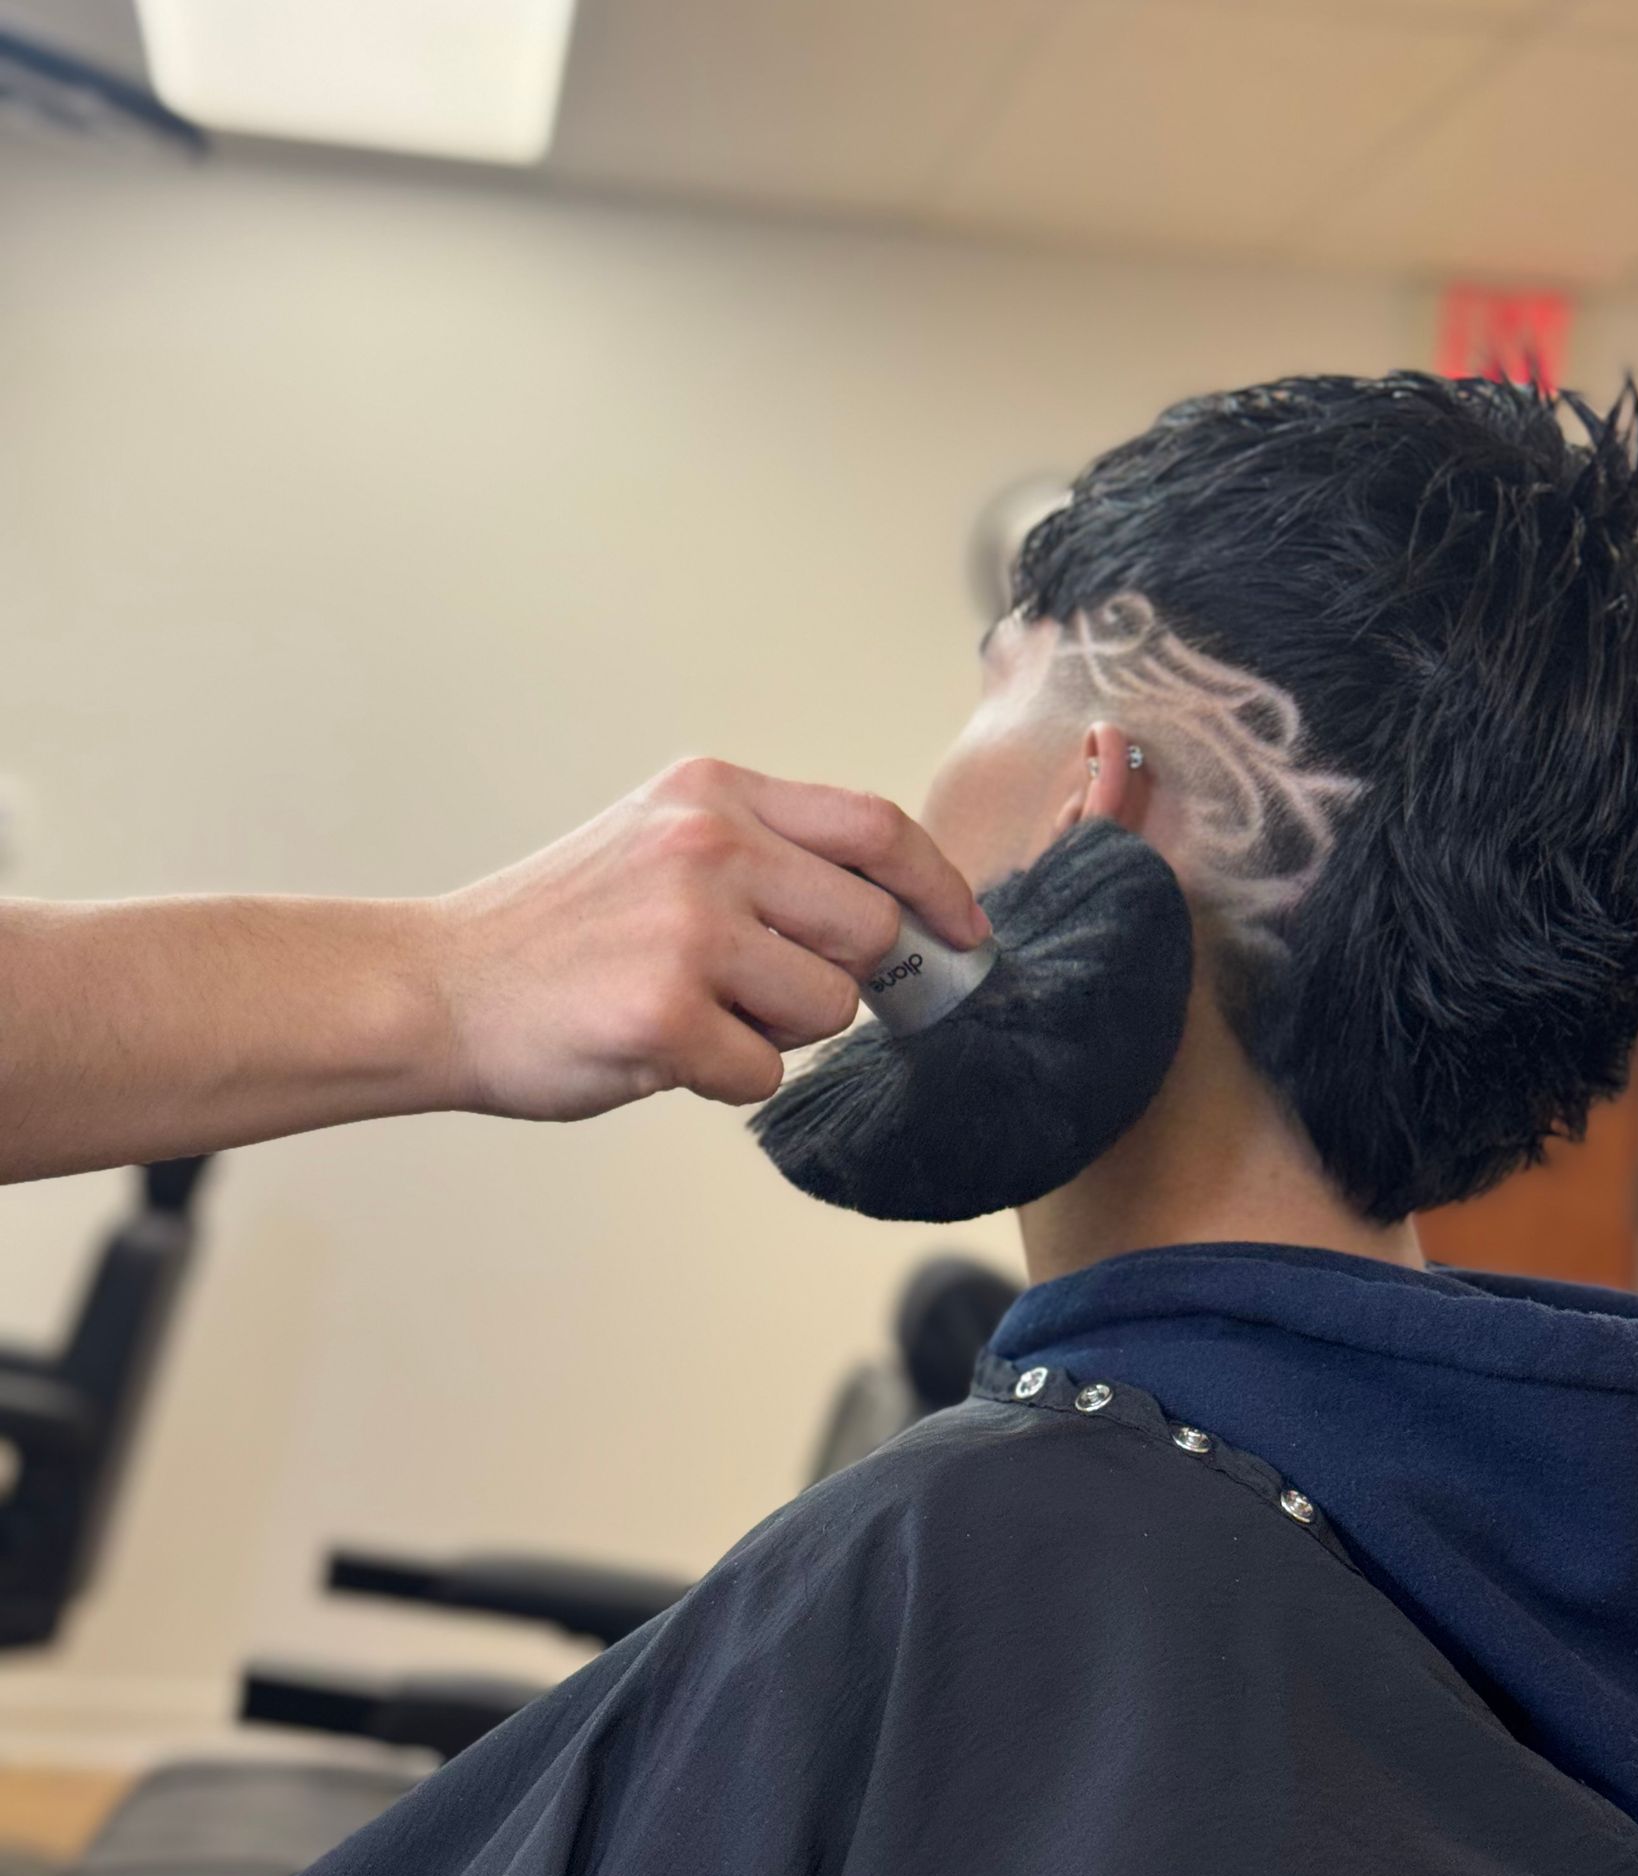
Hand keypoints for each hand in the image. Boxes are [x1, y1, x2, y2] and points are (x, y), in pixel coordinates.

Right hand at [430, 759, 993, 1118]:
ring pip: (829, 1008)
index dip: (938, 886)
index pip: (876, 825)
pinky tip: (658, 1050)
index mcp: (714, 794)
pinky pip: (764, 1073)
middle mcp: (709, 845)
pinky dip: (723, 1081)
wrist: (436, 988)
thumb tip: (896, 917)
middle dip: (847, 979)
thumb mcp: (659, 841)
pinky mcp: (666, 1016)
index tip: (963, 934)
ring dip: (778, 1031)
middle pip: (872, 928)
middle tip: (777, 996)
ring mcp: (689, 929)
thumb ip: (766, 856)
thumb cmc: (557, 932)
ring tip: (695, 1011)